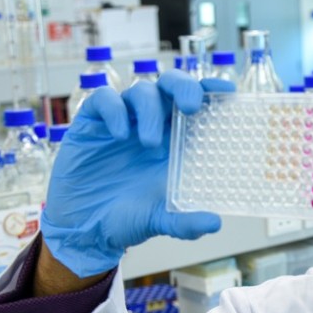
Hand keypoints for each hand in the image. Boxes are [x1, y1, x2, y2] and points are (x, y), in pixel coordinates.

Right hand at [41, 71, 234, 277]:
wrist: (85, 228)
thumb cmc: (128, 218)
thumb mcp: (160, 220)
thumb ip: (187, 223)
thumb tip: (214, 224)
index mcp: (176, 141)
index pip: (198, 104)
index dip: (212, 91)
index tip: (228, 90)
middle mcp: (152, 124)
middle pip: (172, 85)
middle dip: (184, 87)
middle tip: (189, 107)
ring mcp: (123, 120)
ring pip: (141, 90)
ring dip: (150, 109)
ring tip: (150, 144)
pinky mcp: (93, 122)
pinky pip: (104, 99)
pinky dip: (115, 110)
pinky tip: (120, 134)